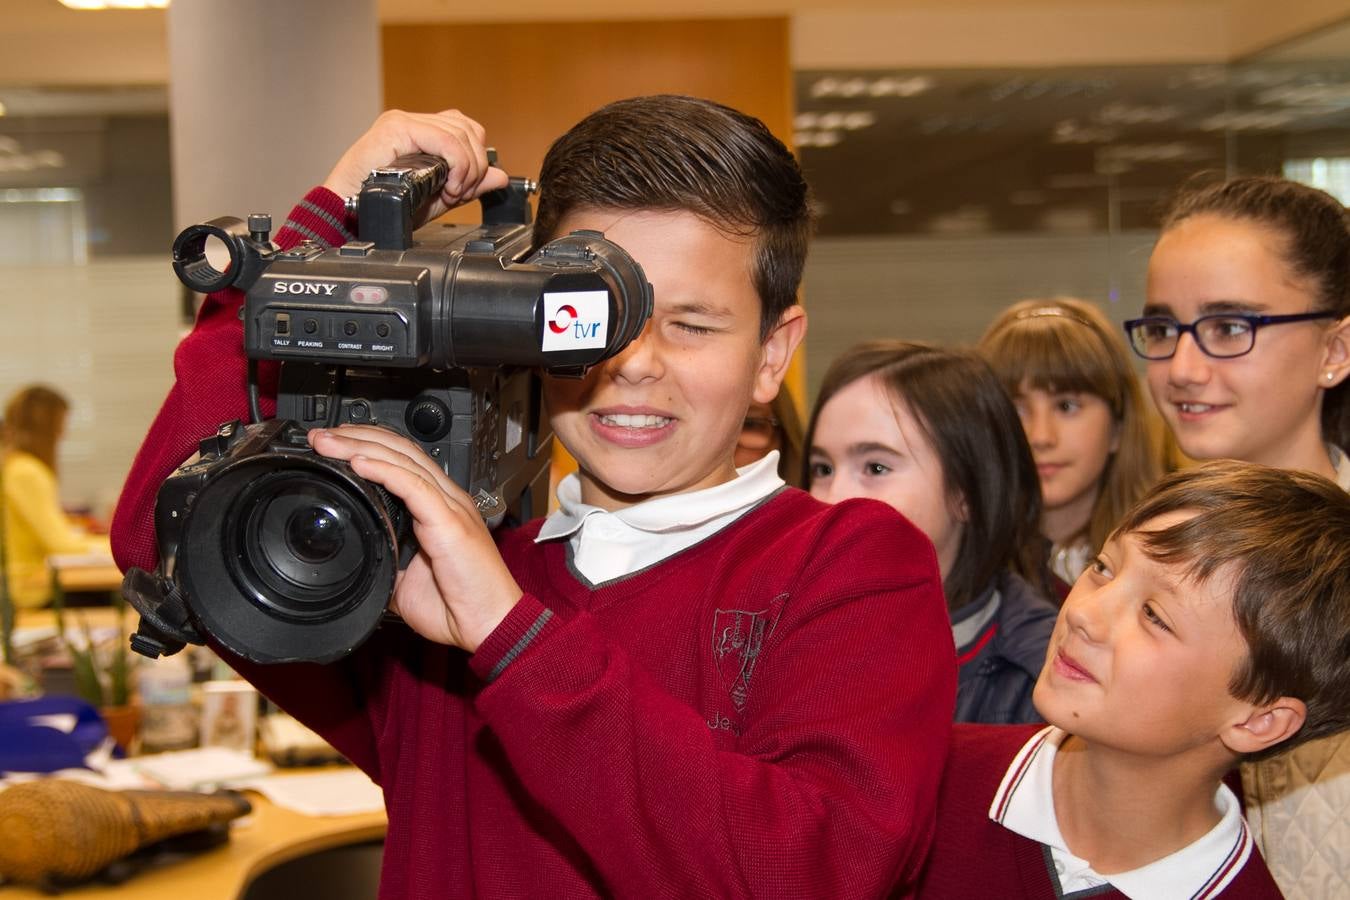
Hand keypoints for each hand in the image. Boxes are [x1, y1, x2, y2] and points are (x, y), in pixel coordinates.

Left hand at [307, 425, 522, 652]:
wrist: (491, 624)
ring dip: (362, 448)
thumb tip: (360, 564)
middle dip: (357, 438)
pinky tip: (360, 463)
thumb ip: (386, 564)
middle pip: (400, 450)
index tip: (333, 449)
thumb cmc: (462, 604)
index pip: (402, 461)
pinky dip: (385, 471)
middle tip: (320, 437)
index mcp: (439, 508)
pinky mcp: (450, 521)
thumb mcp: (406, 582)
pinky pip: (415, 486)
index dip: (368, 447)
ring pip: (404, 460)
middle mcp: (447, 499)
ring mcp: (451, 507)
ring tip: (329, 443)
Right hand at [322, 109, 510, 221]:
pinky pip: (444, 140)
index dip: (477, 160)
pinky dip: (456, 165)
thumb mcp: (437, 197)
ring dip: (466, 169)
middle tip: (460, 194)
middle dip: (475, 167)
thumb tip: (500, 176)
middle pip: (469, 129)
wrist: (347, 213)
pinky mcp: (396, 127)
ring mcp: (403, 122)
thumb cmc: (382, 206)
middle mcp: (412, 121)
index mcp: (421, 132)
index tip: (466, 190)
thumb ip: (468, 184)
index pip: (467, 130)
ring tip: (451, 193)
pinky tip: (447, 186)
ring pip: (460, 133)